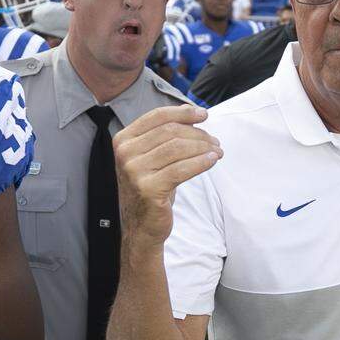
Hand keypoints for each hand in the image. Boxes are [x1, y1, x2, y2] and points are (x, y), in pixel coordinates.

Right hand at [112, 105, 222, 246]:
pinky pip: (181, 169)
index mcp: (123, 140)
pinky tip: (212, 161)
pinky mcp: (148, 189)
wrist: (141, 226)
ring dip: (203, 147)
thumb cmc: (151, 189)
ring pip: (177, 148)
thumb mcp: (151, 158)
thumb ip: (164, 136)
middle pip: (170, 131)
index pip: (157, 116)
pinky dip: (201, 162)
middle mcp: (125, 153)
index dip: (183, 113)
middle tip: (215, 141)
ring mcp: (134, 172)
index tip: (204, 115)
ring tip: (217, 152)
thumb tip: (194, 115)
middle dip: (198, 134)